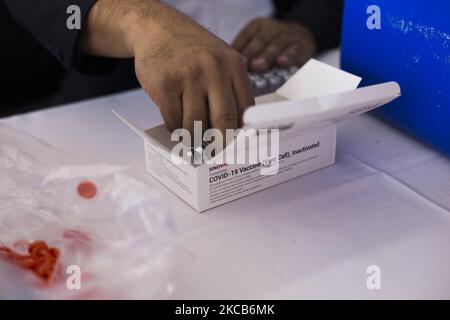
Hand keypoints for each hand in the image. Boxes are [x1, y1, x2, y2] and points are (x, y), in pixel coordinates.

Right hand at [80, 0, 253, 134]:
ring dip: (194, 139)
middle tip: (215, 155)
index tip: (236, 149)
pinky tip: (176, 127)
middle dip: (220, 144)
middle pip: (223, 120)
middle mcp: (214, 70)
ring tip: (193, 143)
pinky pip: (173, 120)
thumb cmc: (193, 51)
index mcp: (234, 66)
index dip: (241, 134)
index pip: (245, 109)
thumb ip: (231, 89)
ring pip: (195, 124)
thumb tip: (235, 130)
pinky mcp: (165, 84)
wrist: (158, 29)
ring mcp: (188, 76)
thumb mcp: (221, 61)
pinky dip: (175, 130)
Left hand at [232, 17, 317, 72]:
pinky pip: (294, 50)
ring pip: (277, 44)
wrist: (302, 38)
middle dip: (251, 52)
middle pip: (260, 39)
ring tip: (258, 66)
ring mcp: (287, 36)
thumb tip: (227, 69)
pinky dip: (288, 56)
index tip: (229, 62)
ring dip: (267, 55)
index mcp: (258, 26)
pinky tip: (281, 62)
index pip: (245, 35)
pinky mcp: (301, 46)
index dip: (238, 48)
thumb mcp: (258, 44)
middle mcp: (273, 28)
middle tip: (243, 64)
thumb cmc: (272, 46)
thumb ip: (245, 53)